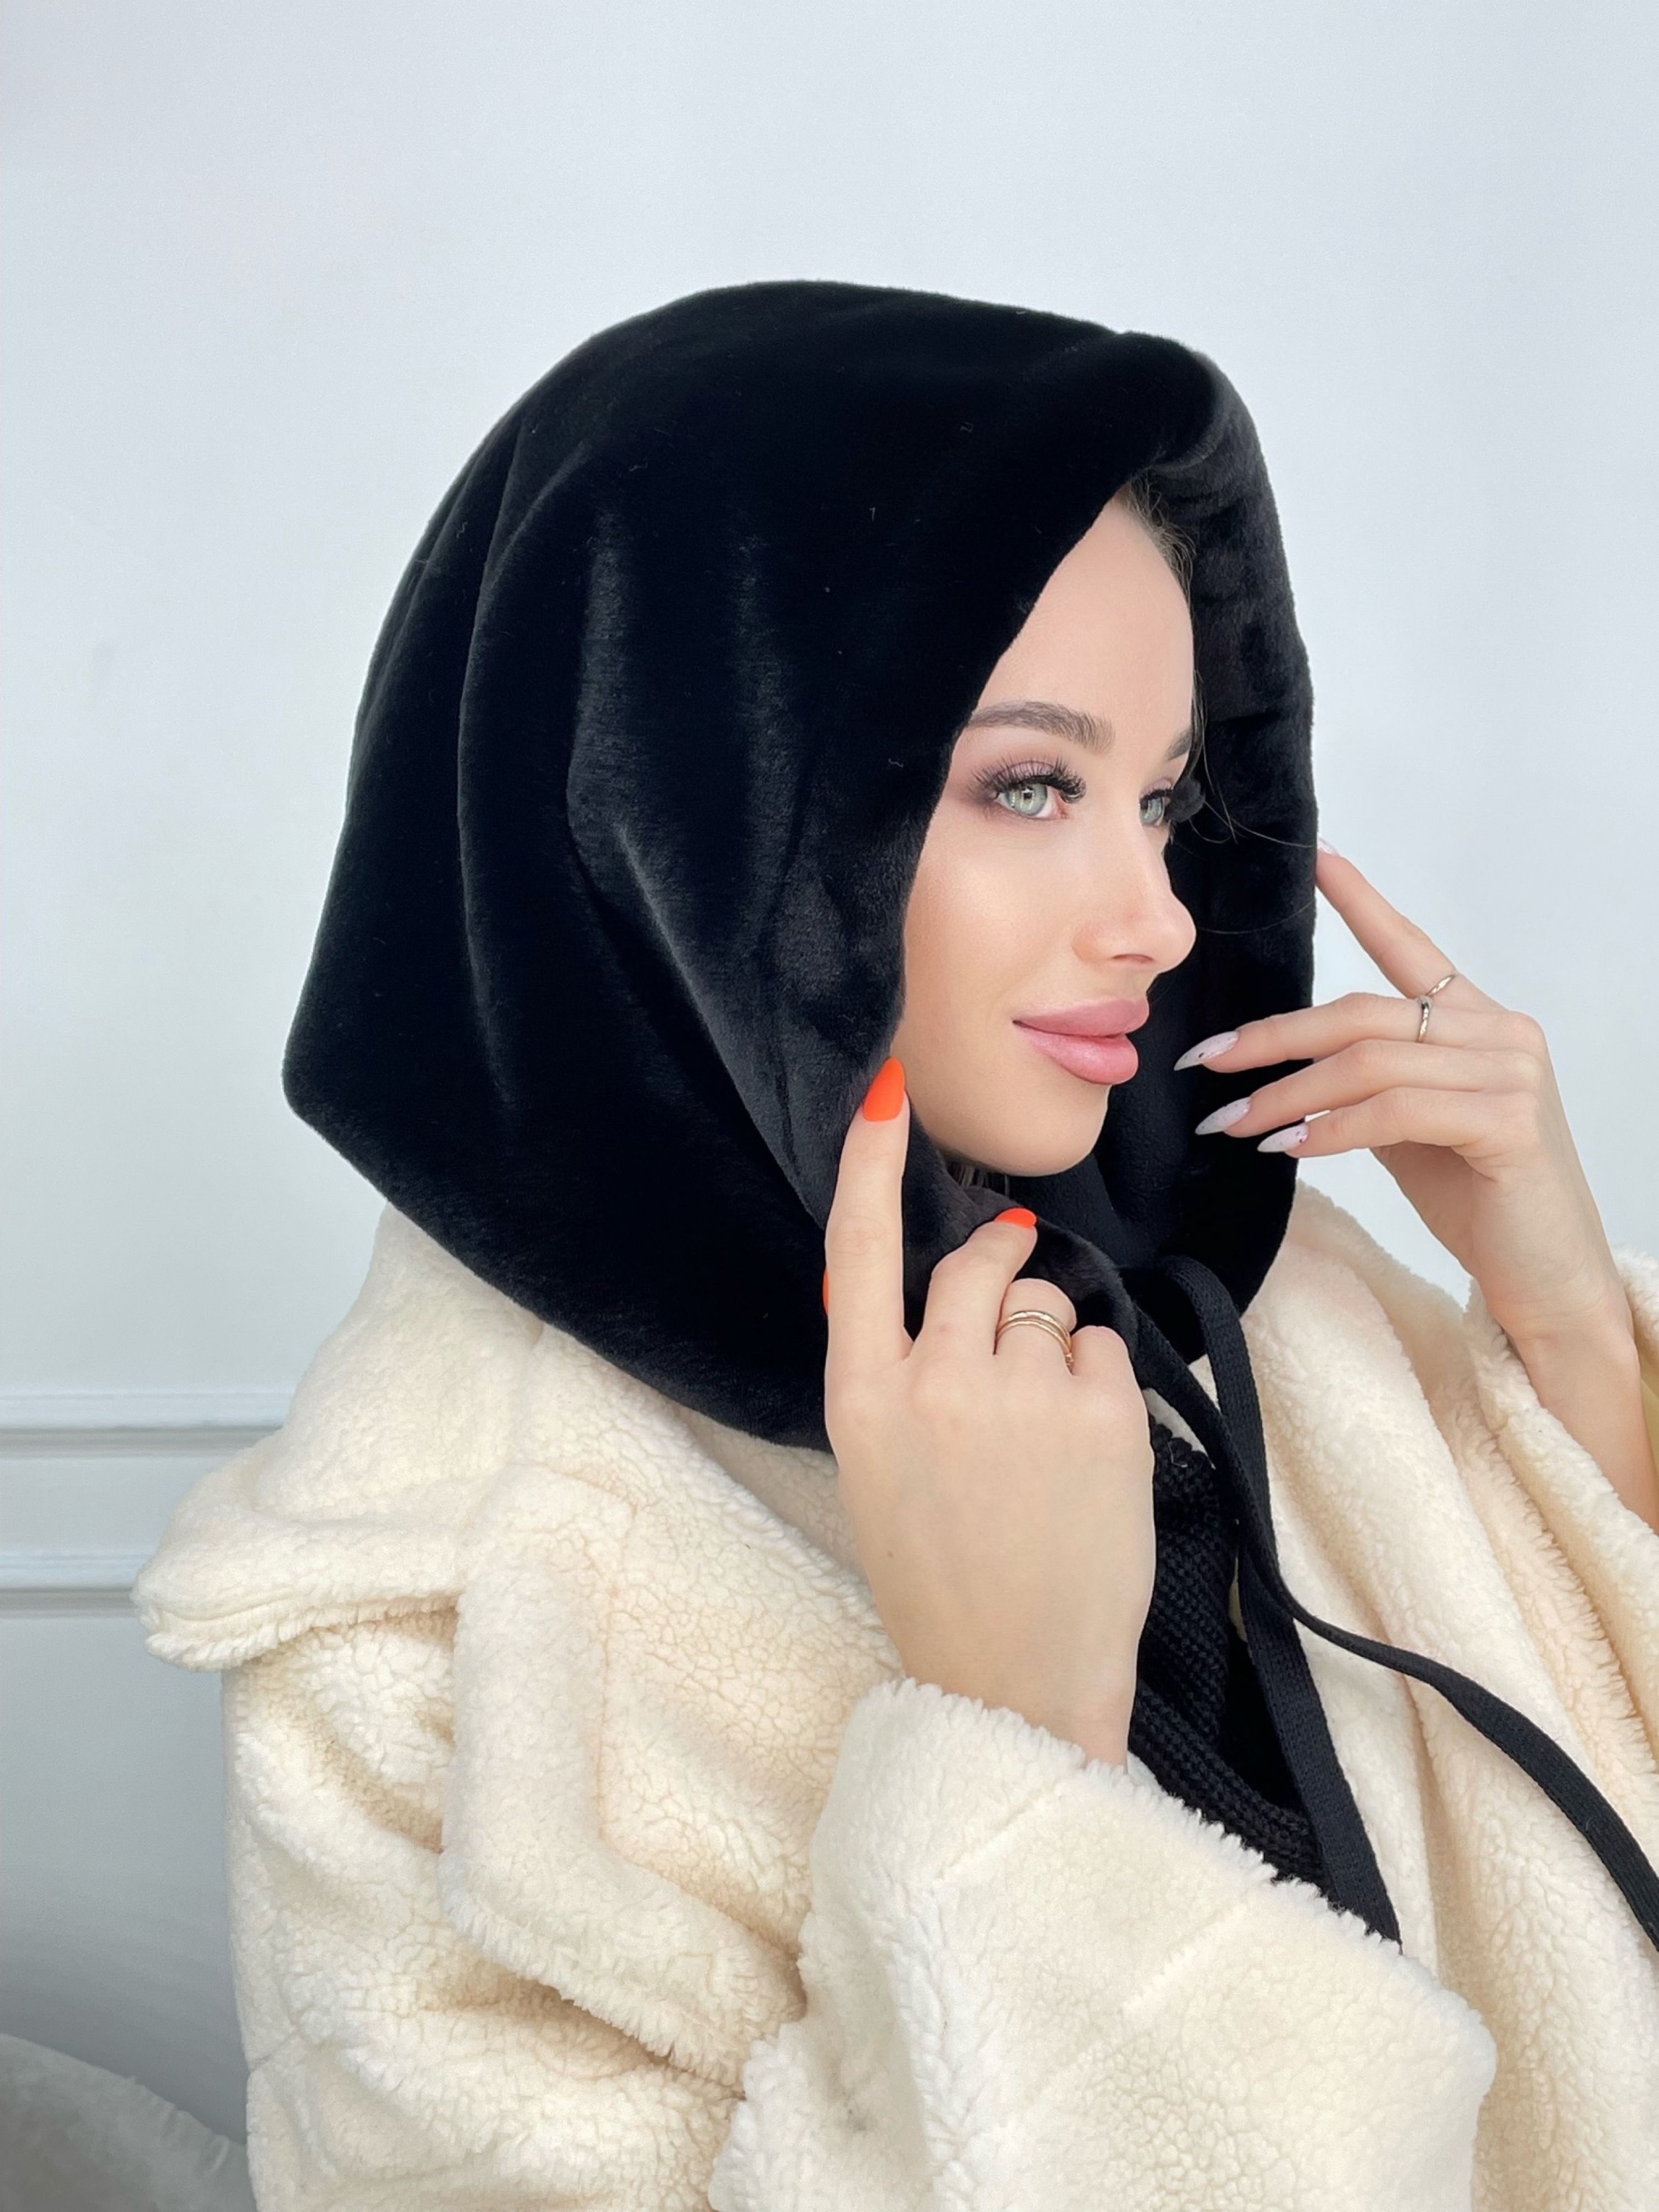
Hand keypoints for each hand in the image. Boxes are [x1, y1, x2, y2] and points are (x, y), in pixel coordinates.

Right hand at [821, 1055, 1156, 1767]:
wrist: (1015, 1680)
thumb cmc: (942, 1576)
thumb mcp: (879, 1467)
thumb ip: (896, 1369)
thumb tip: (937, 1274)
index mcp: (863, 1398)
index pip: (857, 1251)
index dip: (869, 1163)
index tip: (888, 1089)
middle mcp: (934, 1382)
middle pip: (974, 1265)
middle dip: (1001, 1270)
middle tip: (1014, 1309)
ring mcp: (1020, 1396)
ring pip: (1048, 1310)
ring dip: (1053, 1348)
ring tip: (1045, 1440)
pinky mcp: (1101, 1415)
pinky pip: (1104, 1349)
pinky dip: (1100, 1384)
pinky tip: (1083, 1456)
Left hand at [1176, 843, 1658, 1535]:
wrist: (1549, 1277)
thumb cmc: (1480, 1199)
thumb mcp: (1414, 1128)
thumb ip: (1372, 1084)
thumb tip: (1291, 1071)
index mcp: (1479, 1021)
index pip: (1412, 949)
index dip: (1364, 902)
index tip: (1319, 861)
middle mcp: (1501, 1031)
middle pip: (1363, 1013)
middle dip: (1275, 1038)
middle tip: (1208, 1062)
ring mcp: (1511, 1073)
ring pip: (1369, 1062)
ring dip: (1286, 1094)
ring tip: (1233, 1123)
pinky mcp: (1508, 1122)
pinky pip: (1395, 1111)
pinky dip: (1331, 1129)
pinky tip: (1288, 1147)